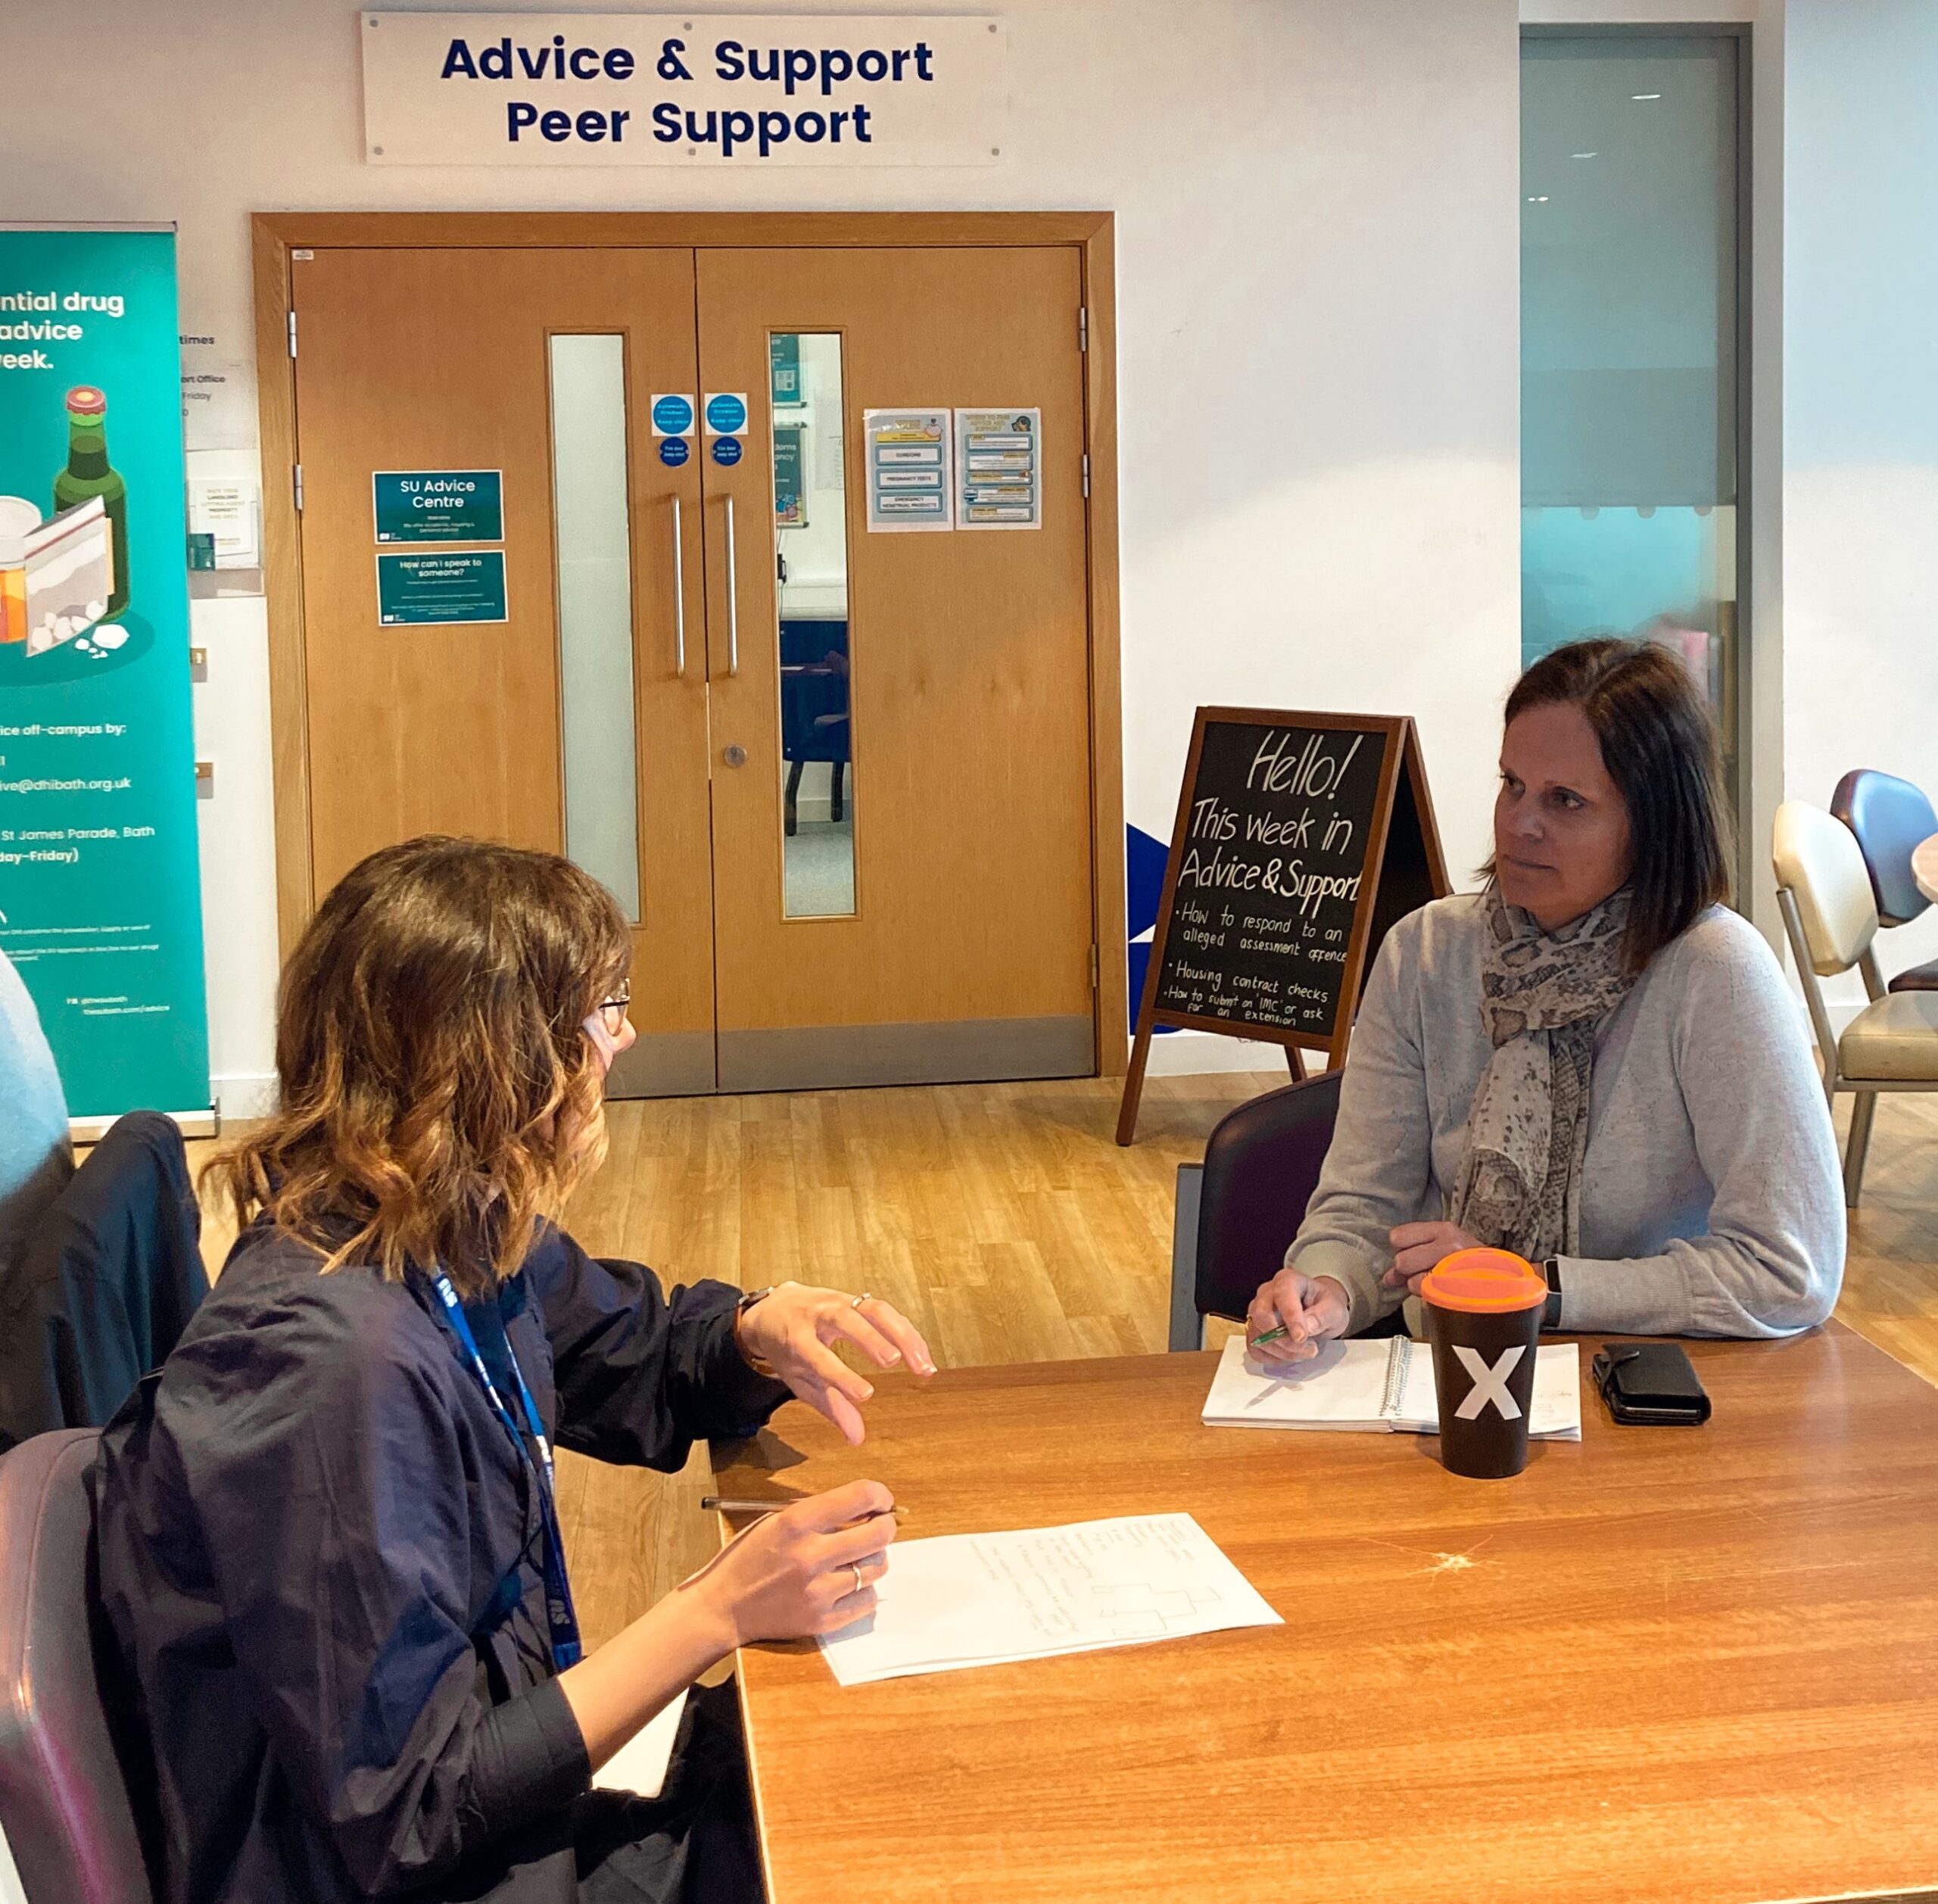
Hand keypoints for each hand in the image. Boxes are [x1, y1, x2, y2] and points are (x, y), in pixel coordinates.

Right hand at [691, 1480, 896, 1644]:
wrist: (724, 1607)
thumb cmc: (749, 1557)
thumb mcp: (776, 1520)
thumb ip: (818, 1513)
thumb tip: (864, 1507)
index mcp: (796, 1523)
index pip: (859, 1497)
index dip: (879, 1495)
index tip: (881, 1501)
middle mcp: (810, 1556)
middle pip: (878, 1534)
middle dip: (885, 1525)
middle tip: (880, 1526)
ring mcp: (818, 1592)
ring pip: (878, 1567)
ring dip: (875, 1558)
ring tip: (859, 1556)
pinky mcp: (822, 1621)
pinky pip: (867, 1600)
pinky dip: (864, 1589)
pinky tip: (849, 1583)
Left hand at [736, 1284, 935, 1444]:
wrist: (774, 1307)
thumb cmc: (787, 1349)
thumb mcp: (798, 1379)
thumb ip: (829, 1406)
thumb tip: (857, 1439)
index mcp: (794, 1337)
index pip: (818, 1356)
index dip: (841, 1375)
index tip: (866, 1396)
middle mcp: (817, 1314)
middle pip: (846, 1320)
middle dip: (871, 1339)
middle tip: (894, 1362)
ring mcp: (838, 1300)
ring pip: (873, 1309)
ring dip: (903, 1335)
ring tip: (924, 1366)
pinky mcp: (856, 1298)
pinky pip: (885, 1311)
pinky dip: (906, 1332)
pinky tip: (921, 1354)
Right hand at [1244, 1269, 1350, 1364]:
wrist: (1320, 1312)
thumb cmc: (1325, 1306)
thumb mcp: (1334, 1309)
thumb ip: (1322, 1316)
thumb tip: (1306, 1327)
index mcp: (1287, 1280)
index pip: (1282, 1296)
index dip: (1291, 1318)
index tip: (1302, 1337)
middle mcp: (1267, 1293)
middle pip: (1262, 1316)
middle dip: (1284, 1339)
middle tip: (1307, 1349)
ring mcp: (1257, 1311)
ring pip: (1257, 1335)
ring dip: (1281, 1351)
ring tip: (1304, 1351)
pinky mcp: (1255, 1329)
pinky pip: (1255, 1348)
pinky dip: (1272, 1358)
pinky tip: (1290, 1355)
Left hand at [1381, 1222, 1482, 1298]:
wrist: (1504, 1278)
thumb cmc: (1469, 1262)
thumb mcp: (1442, 1249)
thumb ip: (1412, 1257)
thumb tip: (1387, 1278)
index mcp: (1443, 1229)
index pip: (1398, 1236)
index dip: (1401, 1250)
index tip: (1414, 1255)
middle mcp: (1449, 1243)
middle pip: (1401, 1260)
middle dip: (1408, 1271)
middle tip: (1425, 1271)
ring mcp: (1455, 1265)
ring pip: (1412, 1280)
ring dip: (1419, 1286)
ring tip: (1437, 1282)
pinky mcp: (1459, 1286)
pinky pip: (1427, 1294)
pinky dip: (1429, 1295)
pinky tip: (1442, 1291)